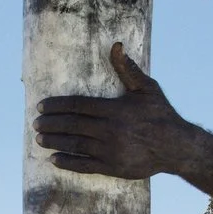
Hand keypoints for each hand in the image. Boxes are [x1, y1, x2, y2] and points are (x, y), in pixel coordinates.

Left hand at [34, 44, 190, 179]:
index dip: (57, 106)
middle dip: (51, 124)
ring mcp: (110, 150)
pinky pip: (84, 165)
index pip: (77, 105)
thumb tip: (116, 45)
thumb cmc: (161, 114)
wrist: (177, 147)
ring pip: (74, 145)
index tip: (41, 106)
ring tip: (39, 139)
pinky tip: (54, 159)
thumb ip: (127, 69)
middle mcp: (109, 130)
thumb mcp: (147, 89)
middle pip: (71, 125)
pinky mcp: (113, 167)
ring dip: (54, 142)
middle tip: (35, 123)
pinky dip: (67, 162)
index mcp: (114, 109)